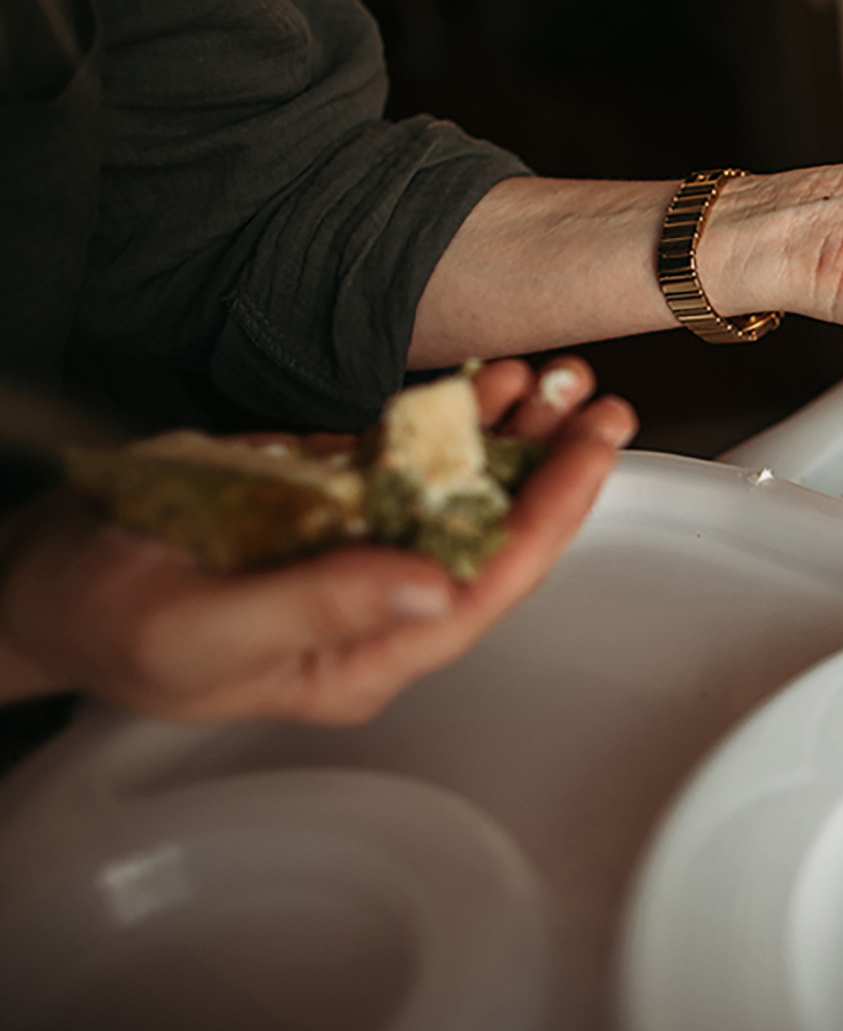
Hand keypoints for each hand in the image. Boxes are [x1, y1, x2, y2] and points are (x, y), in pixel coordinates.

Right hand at [0, 358, 635, 723]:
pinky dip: (448, 415)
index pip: (484, 589)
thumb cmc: (102, 621)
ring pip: (460, 490)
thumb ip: (319, 605)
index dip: (547, 519)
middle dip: (550, 466)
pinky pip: (409, 457)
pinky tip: (487, 379)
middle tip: (598, 401)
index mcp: (363, 656)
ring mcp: (357, 547)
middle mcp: (377, 604)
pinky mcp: (330, 501)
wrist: (32, 578)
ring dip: (511, 430)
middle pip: (490, 535)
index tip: (592, 454)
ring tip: (554, 374)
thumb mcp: (202, 630)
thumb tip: (435, 586)